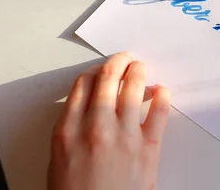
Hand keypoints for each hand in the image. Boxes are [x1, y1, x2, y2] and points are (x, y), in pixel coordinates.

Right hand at [48, 52, 170, 189]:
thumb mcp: (58, 161)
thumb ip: (70, 131)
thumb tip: (85, 110)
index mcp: (67, 130)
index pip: (82, 86)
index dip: (93, 72)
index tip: (100, 70)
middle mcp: (95, 126)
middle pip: (107, 79)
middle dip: (117, 62)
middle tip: (125, 58)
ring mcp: (123, 135)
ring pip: (133, 88)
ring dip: (138, 72)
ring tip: (141, 67)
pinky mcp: (148, 147)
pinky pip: (158, 112)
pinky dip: (161, 96)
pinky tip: (161, 90)